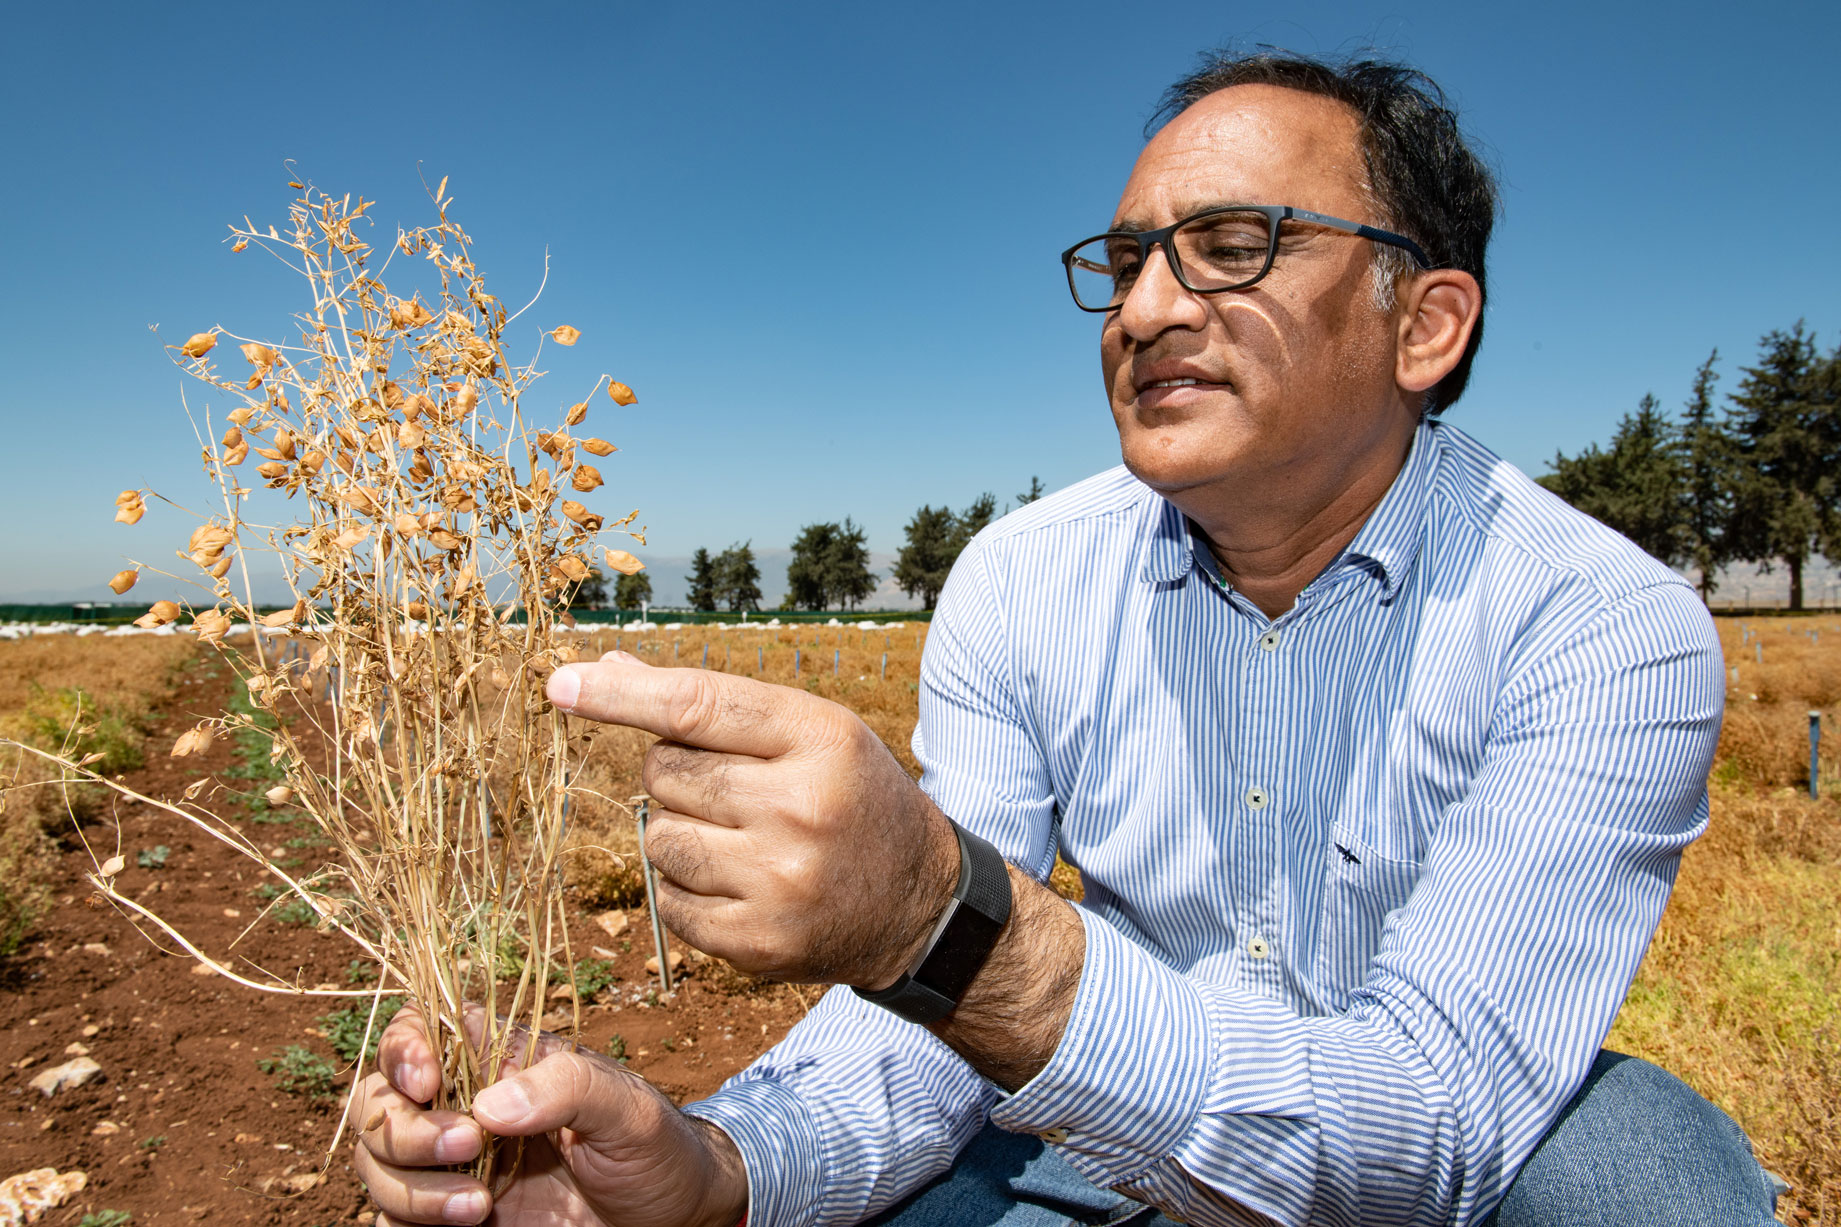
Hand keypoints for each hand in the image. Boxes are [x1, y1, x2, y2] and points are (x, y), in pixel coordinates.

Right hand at [352, 1002, 746, 1226]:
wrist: (669, 1219)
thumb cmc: (654, 1149)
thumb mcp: (627, 1109)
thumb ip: (568, 1086)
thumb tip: (488, 1105)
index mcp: (499, 1061)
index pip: (418, 1029)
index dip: (403, 1048)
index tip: (426, 1080)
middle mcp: (463, 1106)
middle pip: (378, 1101)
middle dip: (403, 1129)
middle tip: (466, 1147)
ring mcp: (452, 1164)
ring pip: (376, 1163)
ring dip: (408, 1188)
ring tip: (480, 1206)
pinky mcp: (449, 1217)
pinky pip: (390, 1218)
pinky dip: (404, 1222)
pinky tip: (465, 1225)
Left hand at [546, 652, 959, 987]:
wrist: (919, 904)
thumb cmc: (850, 798)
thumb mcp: (809, 731)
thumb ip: (712, 703)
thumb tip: (607, 670)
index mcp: (821, 739)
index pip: (696, 706)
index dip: (620, 695)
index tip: (560, 683)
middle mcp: (800, 808)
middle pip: (665, 771)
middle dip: (679, 774)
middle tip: (738, 791)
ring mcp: (778, 882)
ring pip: (658, 837)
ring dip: (680, 832)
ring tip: (742, 840)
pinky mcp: (756, 943)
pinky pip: (667, 902)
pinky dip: (687, 890)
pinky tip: (740, 885)